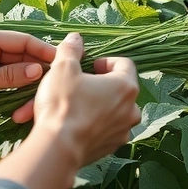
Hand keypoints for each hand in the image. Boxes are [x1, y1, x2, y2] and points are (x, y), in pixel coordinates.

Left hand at [0, 28, 54, 114]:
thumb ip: (8, 75)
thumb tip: (38, 70)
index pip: (20, 40)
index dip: (42, 49)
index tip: (60, 60)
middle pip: (18, 51)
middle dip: (36, 64)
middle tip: (56, 77)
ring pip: (12, 63)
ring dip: (26, 74)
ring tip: (45, 85)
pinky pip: (2, 73)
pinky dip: (15, 81)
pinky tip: (26, 89)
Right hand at [20, 32, 140, 168]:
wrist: (56, 150)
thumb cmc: (64, 105)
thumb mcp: (63, 68)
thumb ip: (71, 49)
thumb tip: (76, 38)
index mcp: (126, 86)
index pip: (124, 64)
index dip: (106, 61)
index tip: (90, 66)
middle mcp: (131, 110)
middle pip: (119, 88)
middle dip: (99, 85)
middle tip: (79, 84)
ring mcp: (122, 131)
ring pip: (111, 111)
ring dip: (95, 106)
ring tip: (74, 105)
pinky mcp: (110, 149)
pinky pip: (103, 130)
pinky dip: (91, 125)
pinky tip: (72, 124)